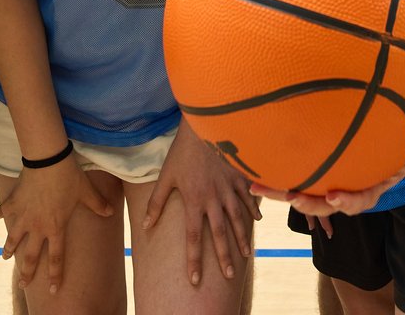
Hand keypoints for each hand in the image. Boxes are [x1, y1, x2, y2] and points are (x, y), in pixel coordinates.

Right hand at [0, 154, 112, 294]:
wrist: (48, 160)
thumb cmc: (69, 177)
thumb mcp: (86, 192)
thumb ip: (98, 204)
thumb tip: (111, 212)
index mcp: (56, 227)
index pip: (56, 257)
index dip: (55, 274)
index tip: (53, 290)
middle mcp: (37, 226)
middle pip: (31, 255)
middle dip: (27, 271)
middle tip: (23, 282)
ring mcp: (23, 215)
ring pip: (13, 237)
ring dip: (9, 248)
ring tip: (5, 256)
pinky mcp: (14, 202)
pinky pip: (5, 210)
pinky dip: (1, 213)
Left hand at [143, 121, 259, 285]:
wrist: (205, 125)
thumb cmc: (182, 151)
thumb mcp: (166, 176)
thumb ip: (156, 203)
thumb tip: (145, 226)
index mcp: (194, 200)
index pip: (193, 237)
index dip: (194, 259)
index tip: (194, 279)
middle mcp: (213, 199)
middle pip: (219, 233)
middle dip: (224, 257)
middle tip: (228, 275)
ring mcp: (229, 188)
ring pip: (237, 219)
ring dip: (241, 238)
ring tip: (245, 255)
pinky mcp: (239, 177)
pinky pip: (248, 198)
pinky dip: (254, 210)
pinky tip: (258, 222)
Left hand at [252, 149, 404, 219]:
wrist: (376, 137)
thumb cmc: (393, 147)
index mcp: (366, 190)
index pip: (357, 202)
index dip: (346, 202)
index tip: (334, 196)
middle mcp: (343, 190)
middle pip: (323, 204)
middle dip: (308, 203)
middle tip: (292, 197)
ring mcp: (325, 182)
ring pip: (302, 192)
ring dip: (281, 192)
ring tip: (260, 187)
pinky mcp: (310, 172)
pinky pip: (293, 175)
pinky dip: (275, 174)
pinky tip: (253, 169)